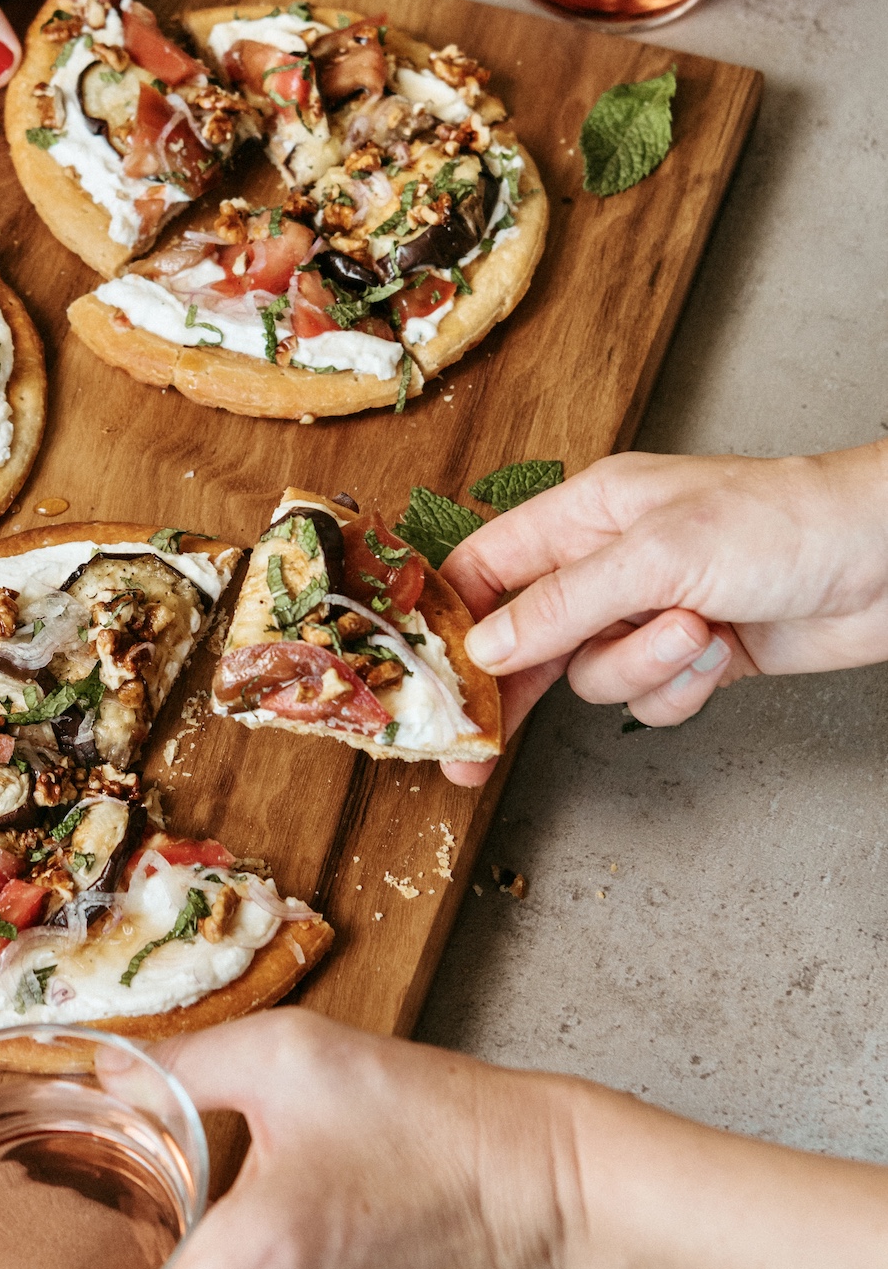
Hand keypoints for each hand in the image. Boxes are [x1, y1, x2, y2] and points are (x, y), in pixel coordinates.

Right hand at [438, 445, 887, 779]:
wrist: (886, 561)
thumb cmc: (784, 523)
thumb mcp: (657, 555)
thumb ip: (563, 603)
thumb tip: (489, 647)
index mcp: (587, 512)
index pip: (488, 567)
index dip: (453, 621)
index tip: (426, 678)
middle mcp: (610, 563)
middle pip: (527, 638)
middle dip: (511, 692)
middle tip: (471, 756)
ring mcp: (652, 613)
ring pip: (595, 676)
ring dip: (644, 669)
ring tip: (695, 635)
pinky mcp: (694, 657)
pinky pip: (651, 700)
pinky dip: (682, 689)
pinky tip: (719, 656)